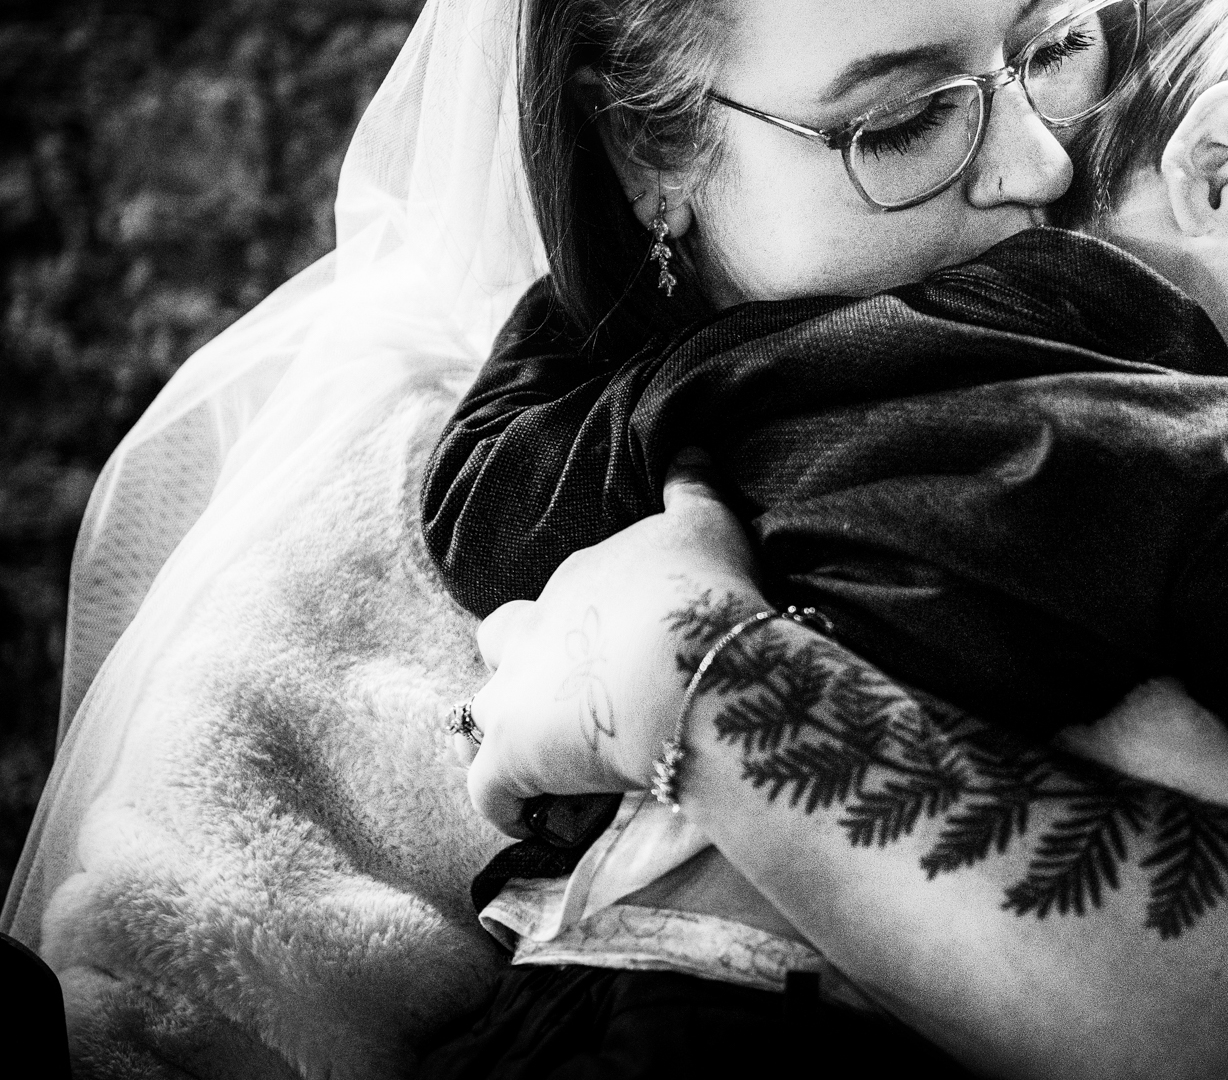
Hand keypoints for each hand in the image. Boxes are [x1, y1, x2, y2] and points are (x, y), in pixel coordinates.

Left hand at [465, 456, 765, 835]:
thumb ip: (692, 485)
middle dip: (527, 664)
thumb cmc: (704, 592)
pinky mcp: (511, 758)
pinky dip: (504, 804)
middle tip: (576, 694)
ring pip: (482, 714)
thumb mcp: (708, 524)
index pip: (567, 593)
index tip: (627, 649)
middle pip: (504, 640)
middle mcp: (535, 628)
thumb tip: (688, 446)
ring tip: (551, 761)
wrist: (689, 662)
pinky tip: (532, 818)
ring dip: (510, 734)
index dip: (592, 622)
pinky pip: (487, 791)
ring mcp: (514, 696)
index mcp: (580, 576)